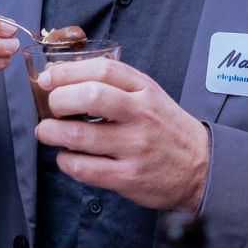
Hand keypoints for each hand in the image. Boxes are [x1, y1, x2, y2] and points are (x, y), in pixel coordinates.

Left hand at [34, 58, 209, 210]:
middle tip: (51, 107)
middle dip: (58, 100)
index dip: (68, 71)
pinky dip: (65, 161)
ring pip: (78, 134)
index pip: (103, 70)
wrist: (201, 166)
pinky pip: (84, 168)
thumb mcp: (150, 95)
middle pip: (90, 96)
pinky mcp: (127, 176)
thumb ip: (116, 85)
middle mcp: (140, 115)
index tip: (49, 78)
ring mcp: (134, 147)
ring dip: (51, 132)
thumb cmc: (166, 128)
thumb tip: (66, 78)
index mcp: (145, 91)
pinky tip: (67, 157)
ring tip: (47, 132)